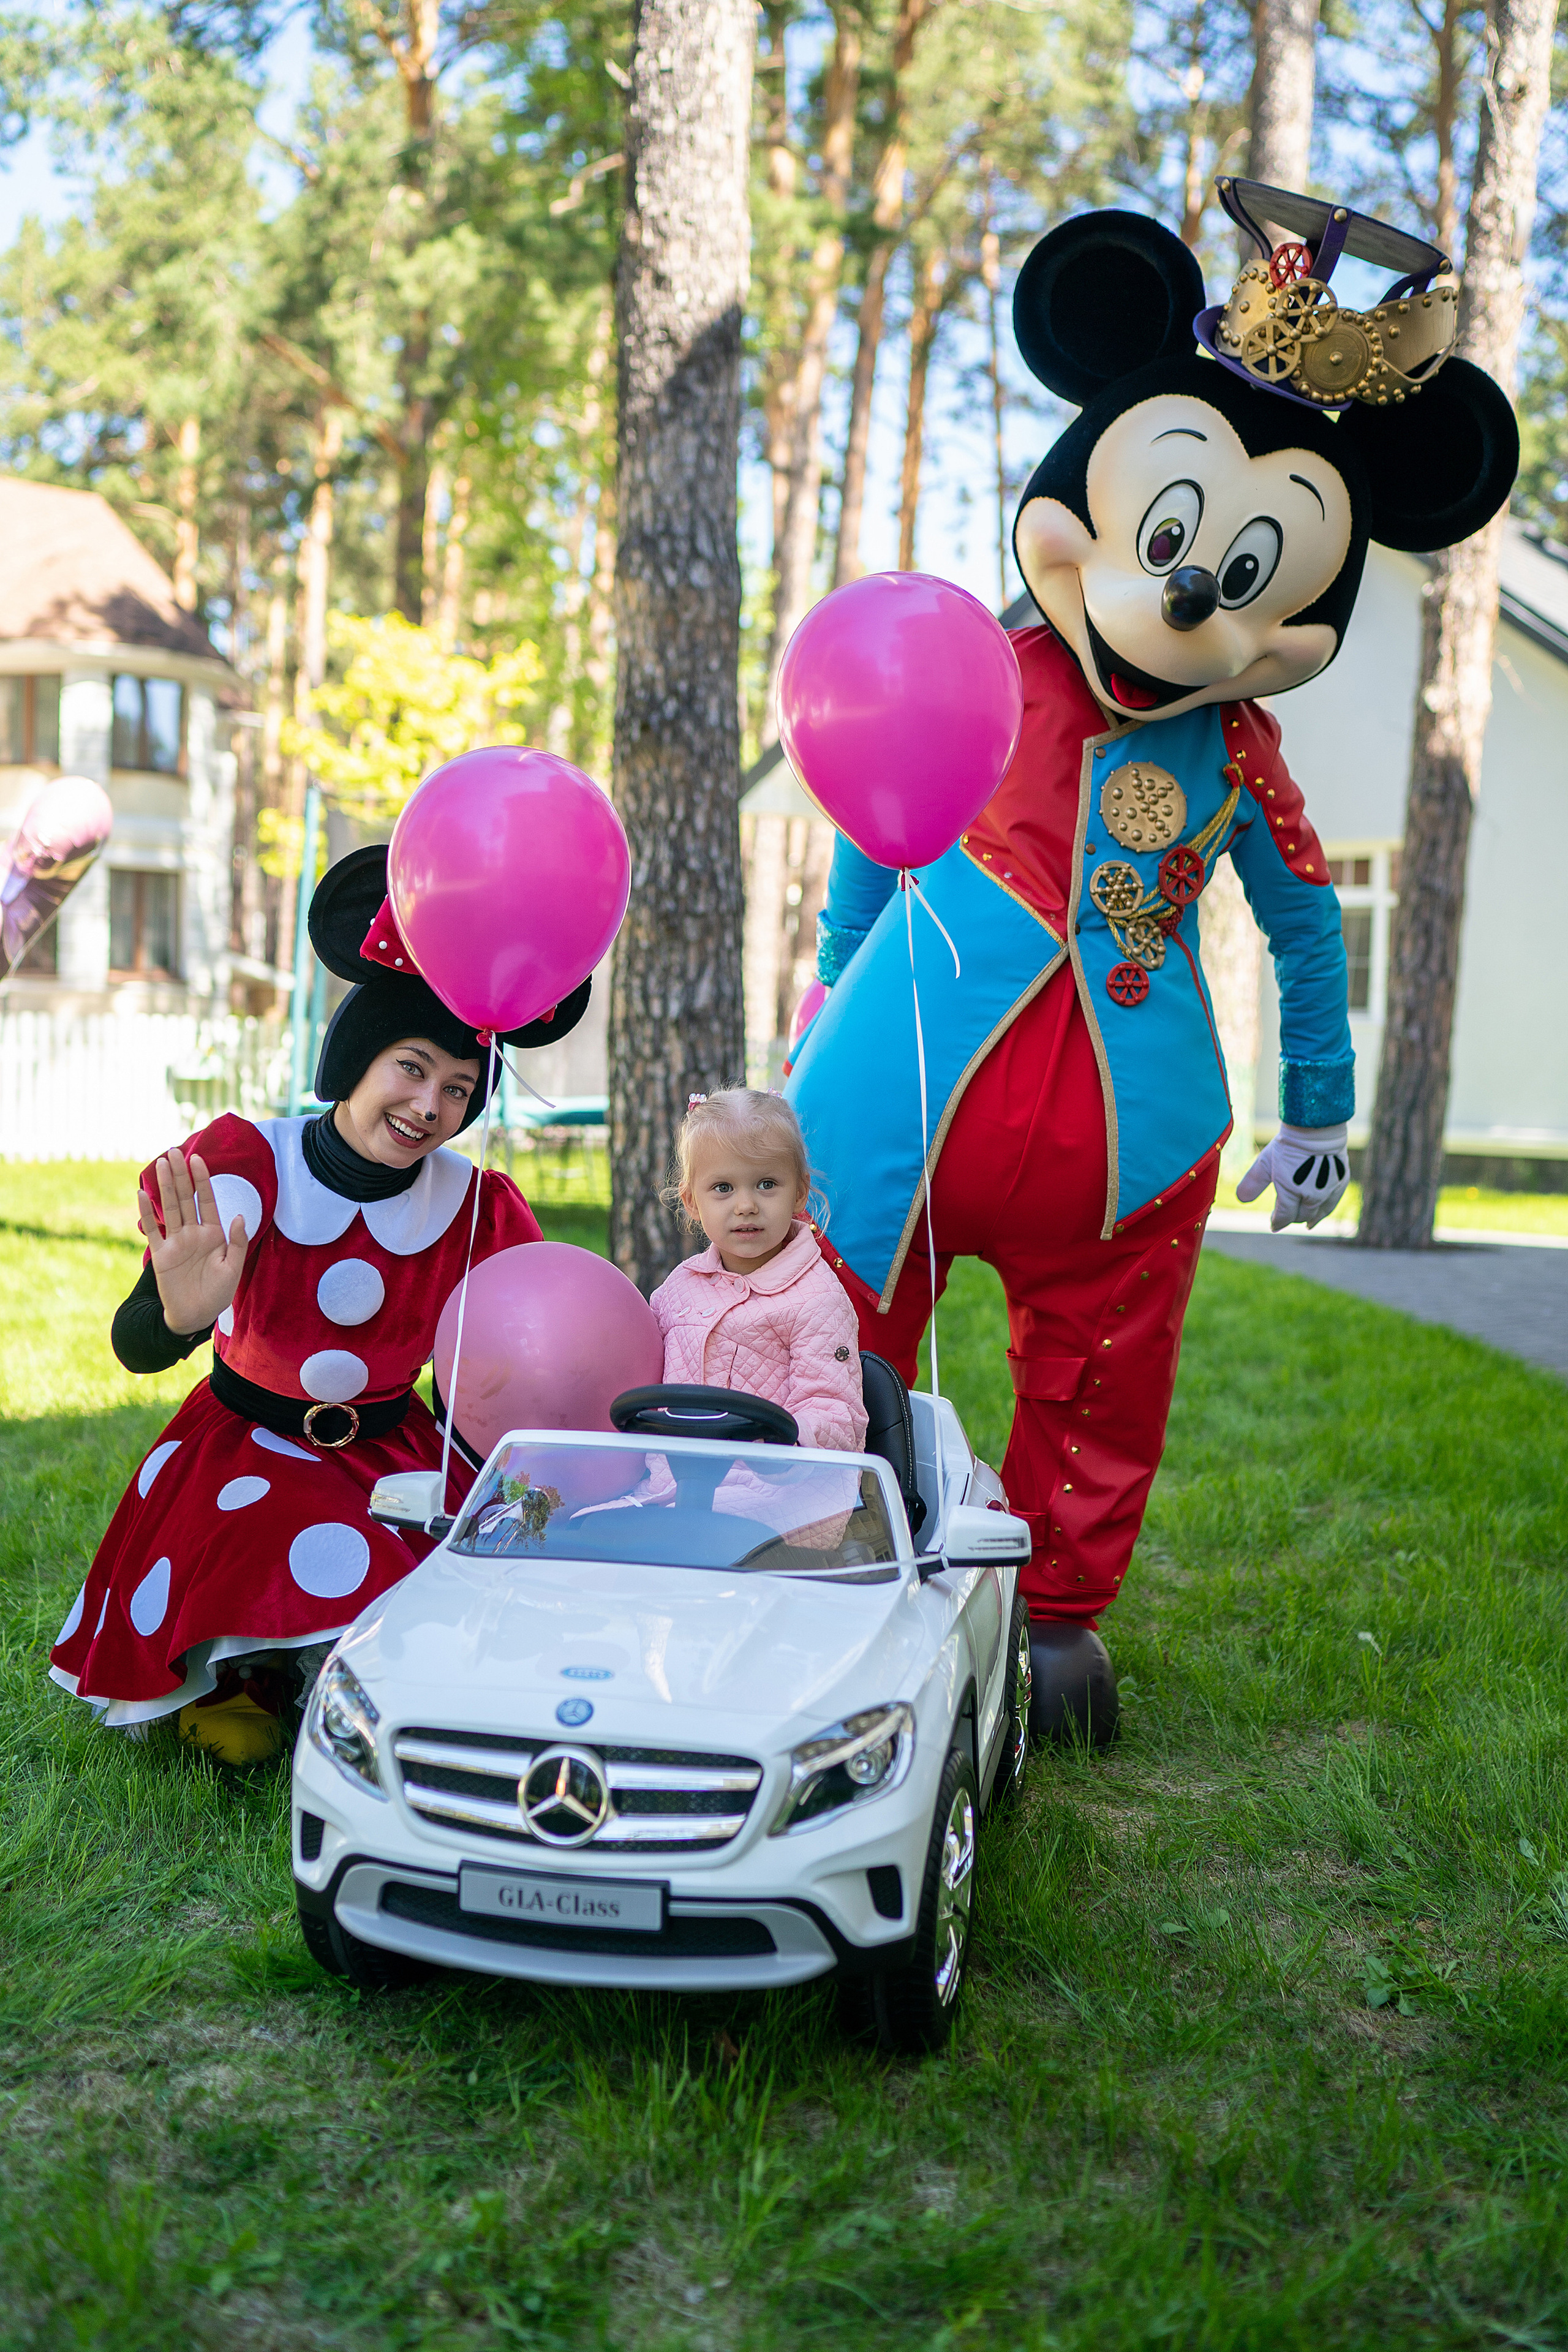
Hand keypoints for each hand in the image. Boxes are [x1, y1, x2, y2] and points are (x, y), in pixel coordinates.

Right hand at [138, 1150, 249, 1334]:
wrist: (195, 1316)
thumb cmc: (217, 1294)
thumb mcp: (234, 1268)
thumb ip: (238, 1243)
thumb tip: (238, 1216)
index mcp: (214, 1234)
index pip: (208, 1201)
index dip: (203, 1180)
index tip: (198, 1158)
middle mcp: (193, 1233)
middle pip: (186, 1198)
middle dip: (181, 1175)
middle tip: (174, 1150)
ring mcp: (176, 1241)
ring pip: (170, 1208)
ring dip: (165, 1186)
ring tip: (162, 1163)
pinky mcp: (161, 1254)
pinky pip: (152, 1229)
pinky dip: (146, 1213)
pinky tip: (141, 1194)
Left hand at [1236, 1123, 1349, 1231]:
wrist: (1316, 1129)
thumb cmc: (1288, 1145)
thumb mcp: (1265, 1163)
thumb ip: (1253, 1182)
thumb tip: (1241, 1199)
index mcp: (1291, 1192)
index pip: (1284, 1216)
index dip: (1277, 1222)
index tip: (1273, 1224)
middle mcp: (1311, 1196)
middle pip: (1300, 1216)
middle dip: (1291, 1218)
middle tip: (1286, 1217)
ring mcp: (1327, 1191)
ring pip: (1316, 1213)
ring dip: (1308, 1218)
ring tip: (1305, 1224)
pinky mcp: (1339, 1183)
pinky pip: (1331, 1204)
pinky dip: (1324, 1212)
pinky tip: (1319, 1216)